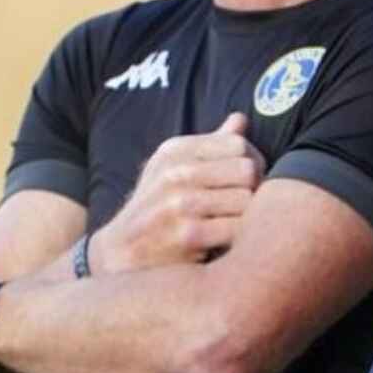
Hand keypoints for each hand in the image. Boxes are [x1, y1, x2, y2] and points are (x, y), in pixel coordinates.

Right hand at [91, 112, 264, 270]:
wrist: (119, 254)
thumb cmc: (155, 207)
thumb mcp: (172, 168)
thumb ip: (210, 145)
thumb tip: (240, 119)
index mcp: (175, 151)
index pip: (237, 144)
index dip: (251, 162)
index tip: (243, 181)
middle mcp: (175, 172)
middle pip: (247, 170)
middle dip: (253, 189)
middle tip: (243, 206)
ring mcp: (180, 203)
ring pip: (247, 200)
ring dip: (247, 217)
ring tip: (233, 224)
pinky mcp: (187, 235)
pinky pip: (237, 229)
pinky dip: (239, 239)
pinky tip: (226, 242)